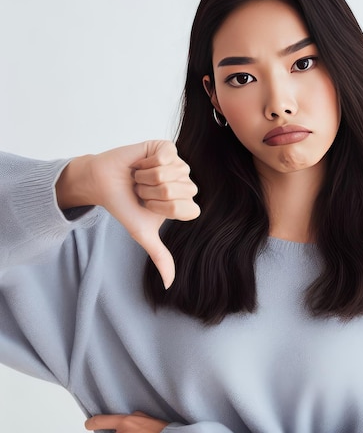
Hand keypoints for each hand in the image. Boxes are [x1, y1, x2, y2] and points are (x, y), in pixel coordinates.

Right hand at [56, 140, 200, 287]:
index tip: (149, 207)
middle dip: (151, 193)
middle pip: (177, 191)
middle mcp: (185, 183)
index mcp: (185, 203)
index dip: (164, 209)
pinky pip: (164, 157)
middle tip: (141, 191)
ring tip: (138, 178)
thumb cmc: (125, 206)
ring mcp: (178, 164)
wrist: (103, 183)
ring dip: (147, 178)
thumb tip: (168, 285)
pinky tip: (139, 163)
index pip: (189, 209)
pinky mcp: (167, 147)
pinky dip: (146, 162)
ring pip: (169, 174)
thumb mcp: (143, 233)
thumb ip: (160, 257)